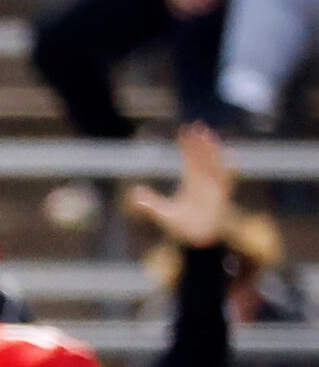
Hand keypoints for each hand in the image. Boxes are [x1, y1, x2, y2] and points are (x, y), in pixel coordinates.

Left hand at [127, 124, 233, 246]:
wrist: (195, 241)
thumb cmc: (181, 227)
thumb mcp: (162, 213)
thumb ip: (150, 203)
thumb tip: (134, 194)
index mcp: (191, 182)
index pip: (190, 159)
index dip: (187, 145)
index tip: (184, 131)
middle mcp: (203, 181)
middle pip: (202, 157)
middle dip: (200, 143)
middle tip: (197, 126)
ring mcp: (213, 187)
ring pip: (214, 164)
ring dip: (212, 151)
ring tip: (208, 137)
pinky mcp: (221, 197)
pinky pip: (227, 183)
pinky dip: (230, 172)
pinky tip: (232, 161)